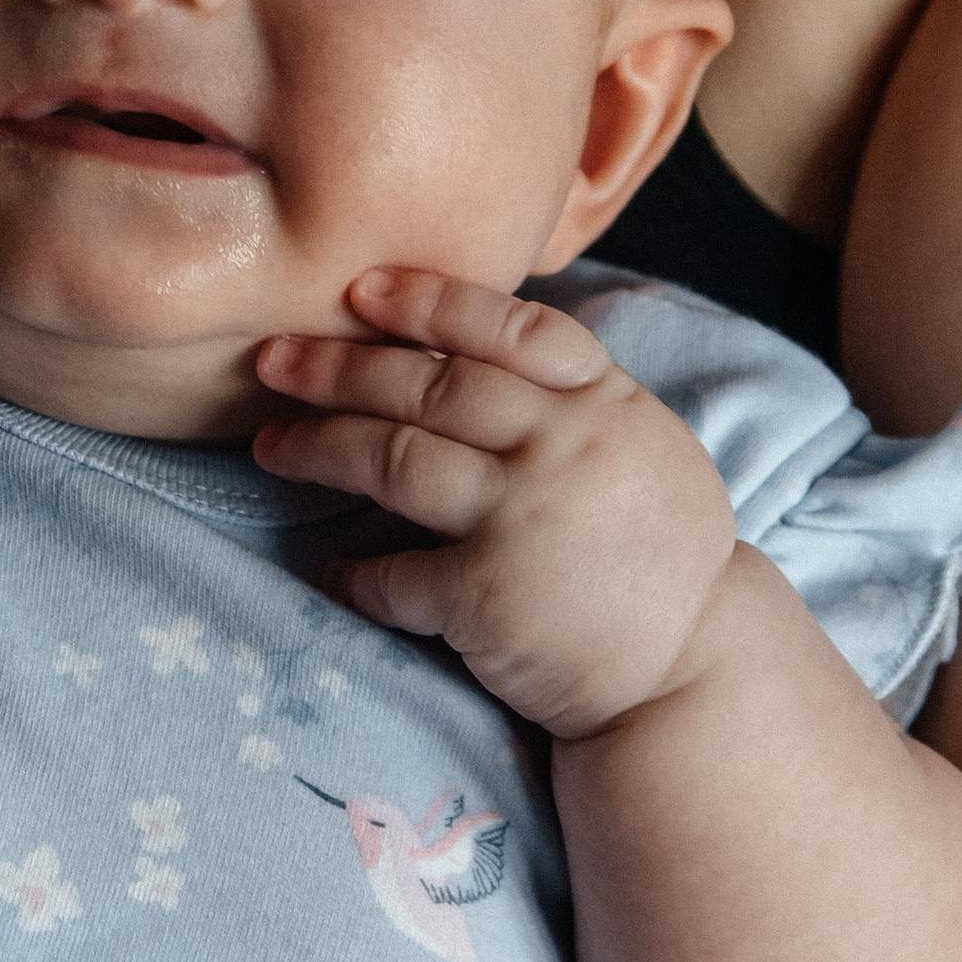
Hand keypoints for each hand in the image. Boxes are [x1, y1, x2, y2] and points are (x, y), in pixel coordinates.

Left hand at [255, 269, 739, 735]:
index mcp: (605, 404)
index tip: (363, 289)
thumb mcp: (643, 449)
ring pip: (396, 459)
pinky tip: (329, 570)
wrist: (691, 671)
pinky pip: (394, 574)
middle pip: (431, 385)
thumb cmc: (659, 557)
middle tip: (274, 359)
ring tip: (270, 445)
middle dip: (340, 366)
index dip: (432, 301)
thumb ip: (576, 400)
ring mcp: (524, 519)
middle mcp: (564, 448)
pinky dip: (353, 572)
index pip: (511, 329)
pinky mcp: (488, 597)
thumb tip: (475, 353)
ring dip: (319, 447)